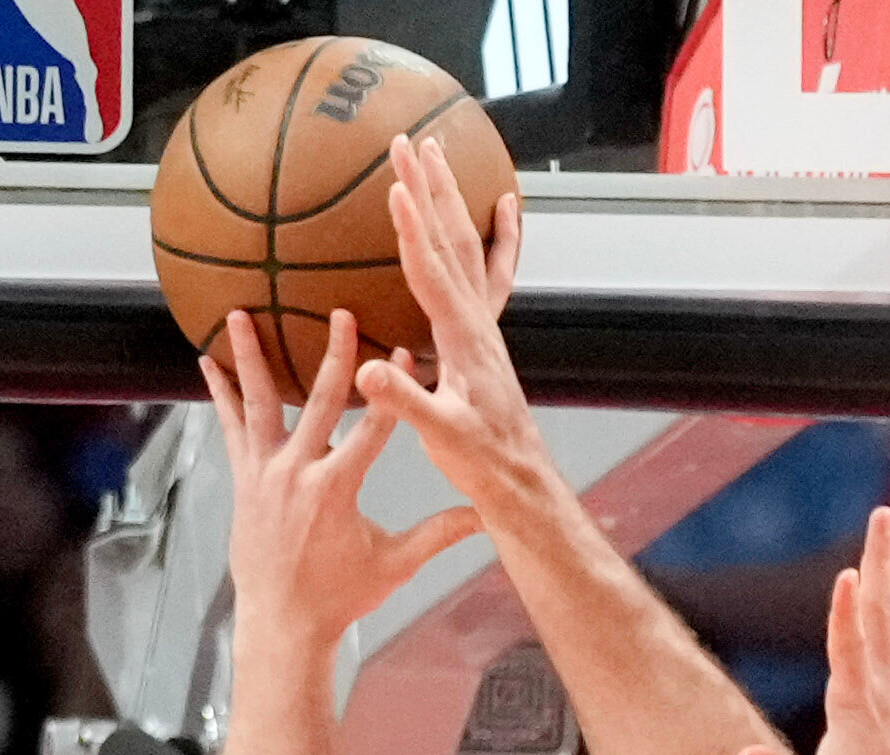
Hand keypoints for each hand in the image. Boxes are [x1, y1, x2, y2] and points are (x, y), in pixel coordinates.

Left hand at [200, 308, 477, 654]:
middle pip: (321, 399)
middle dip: (335, 353)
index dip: (395, 388)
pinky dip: (222, 394)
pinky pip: (231, 427)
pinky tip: (209, 362)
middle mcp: (298, 473)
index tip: (408, 349)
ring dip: (251, 356)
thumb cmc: (338, 598)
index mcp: (337, 488)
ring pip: (260, 402)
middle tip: (341, 313)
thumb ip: (438, 533)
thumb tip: (484, 515)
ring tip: (240, 313)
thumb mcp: (394, 564)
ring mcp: (265, 474)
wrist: (282, 625)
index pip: (375, 426)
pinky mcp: (245, 480)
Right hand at [352, 135, 536, 504]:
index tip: (395, 185)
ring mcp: (483, 323)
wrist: (520, 477)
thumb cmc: (481, 461)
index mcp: (463, 339)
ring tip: (434, 152)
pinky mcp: (485, 334)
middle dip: (428, 188)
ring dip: (449, 197)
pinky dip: (498, 233)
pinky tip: (504, 206)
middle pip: (451, 239)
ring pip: (468, 244)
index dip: (412, 229)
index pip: (433, 271)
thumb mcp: (442, 436)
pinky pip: (493, 270)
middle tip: (406, 141)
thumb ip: (408, 404)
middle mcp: (477, 320)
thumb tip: (369, 372)